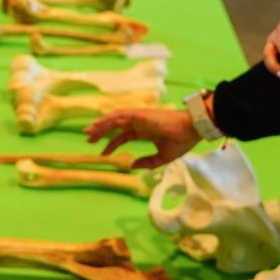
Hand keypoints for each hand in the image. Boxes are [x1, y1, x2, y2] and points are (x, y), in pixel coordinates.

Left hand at [84, 108, 199, 167]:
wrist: (192, 130)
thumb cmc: (181, 141)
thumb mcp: (162, 157)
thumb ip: (147, 162)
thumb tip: (131, 165)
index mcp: (145, 132)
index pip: (123, 137)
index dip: (111, 144)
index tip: (103, 154)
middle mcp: (139, 124)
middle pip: (115, 127)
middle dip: (100, 132)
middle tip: (87, 140)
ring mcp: (139, 118)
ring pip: (114, 120)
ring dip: (100, 125)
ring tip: (88, 132)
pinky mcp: (139, 114)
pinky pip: (119, 115)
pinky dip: (108, 118)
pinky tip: (98, 124)